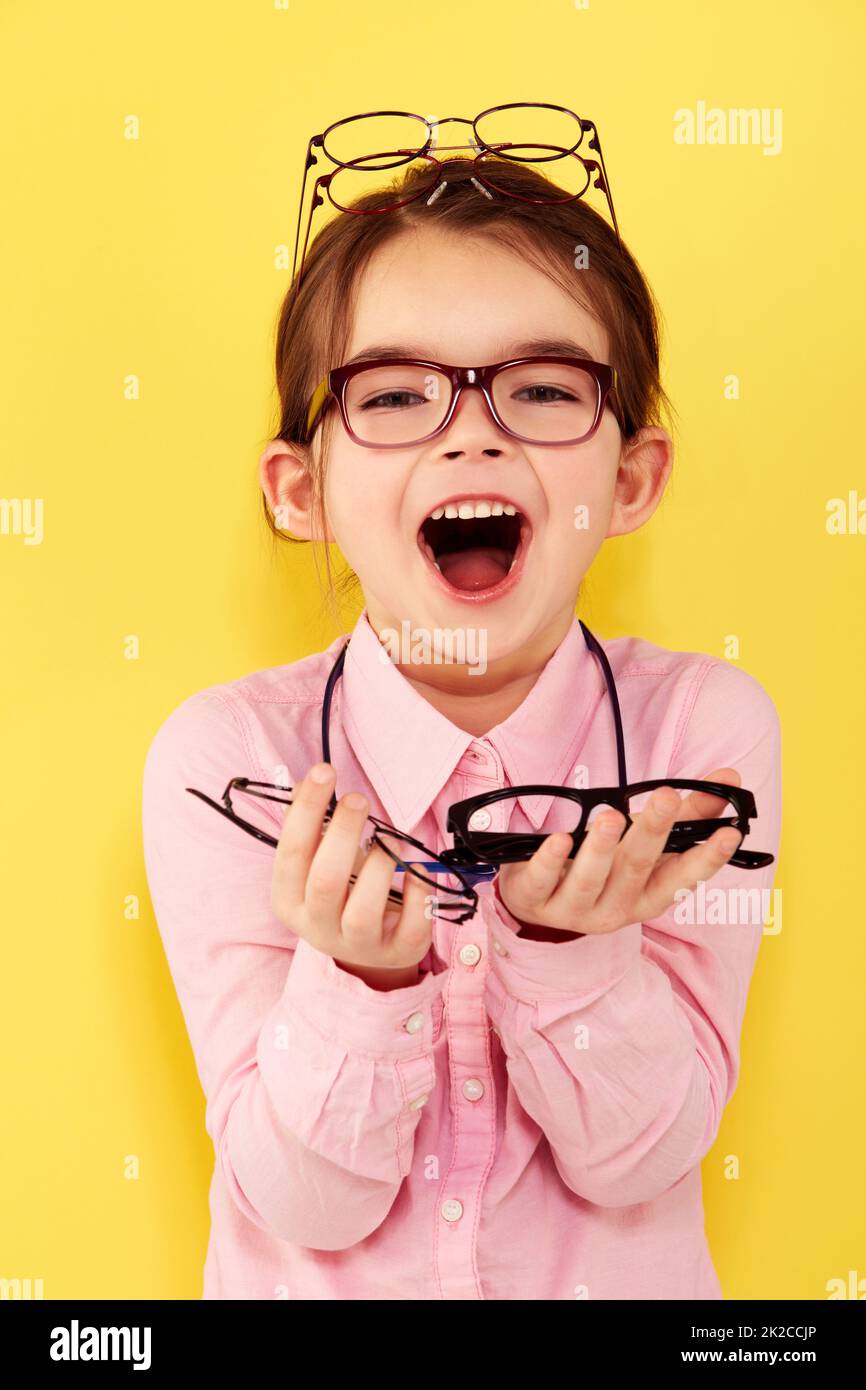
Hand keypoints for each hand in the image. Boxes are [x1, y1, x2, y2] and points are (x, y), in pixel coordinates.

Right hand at [270, 763, 432, 988]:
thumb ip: (311, 823)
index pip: (291, 852)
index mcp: (289, 900)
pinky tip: (417, 870)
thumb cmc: (342, 890)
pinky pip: (410, 928)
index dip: (307, 810)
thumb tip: (307, 783)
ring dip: (380, 865)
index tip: (325, 771)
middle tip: (358, 799)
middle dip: (343, 834)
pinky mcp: (396, 952)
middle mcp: (317, 926)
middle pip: (325, 881)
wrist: (368, 947)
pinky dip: (417, 895)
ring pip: (363, 910)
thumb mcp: (318, 861)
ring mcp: (357, 945)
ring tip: (391, 839)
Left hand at [495, 768, 745, 936]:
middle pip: (636, 869)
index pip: (682, 878)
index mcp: (648, 895)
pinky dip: (552, 860)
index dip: (707, 858)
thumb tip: (729, 779)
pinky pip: (544, 880)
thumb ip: (687, 814)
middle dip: (653, 833)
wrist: (541, 901)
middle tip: (667, 797)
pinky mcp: (535, 899)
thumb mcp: (644, 843)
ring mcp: (574, 908)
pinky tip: (558, 838)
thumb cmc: (604, 866)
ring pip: (591, 880)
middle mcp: (616, 908)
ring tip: (611, 816)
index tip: (730, 833)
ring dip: (602, 847)